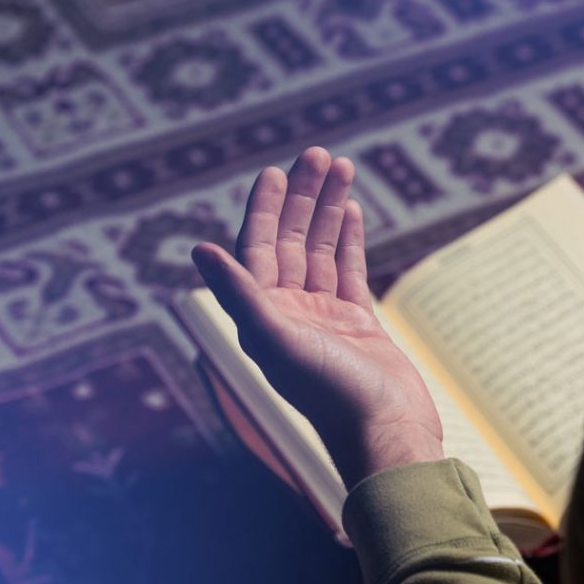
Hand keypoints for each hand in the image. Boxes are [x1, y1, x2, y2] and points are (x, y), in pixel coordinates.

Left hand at [192, 148, 442, 487]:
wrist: (385, 429)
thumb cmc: (330, 393)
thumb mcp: (277, 339)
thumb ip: (239, 294)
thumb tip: (199, 249)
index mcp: (263, 316)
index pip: (257, 248)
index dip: (265, 207)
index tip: (276, 170)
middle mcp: (289, 312)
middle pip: (291, 240)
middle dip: (304, 197)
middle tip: (318, 154)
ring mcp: (325, 316)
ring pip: (322, 250)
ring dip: (329, 209)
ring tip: (342, 167)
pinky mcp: (358, 323)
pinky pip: (349, 270)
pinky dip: (350, 240)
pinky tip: (351, 210)